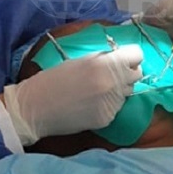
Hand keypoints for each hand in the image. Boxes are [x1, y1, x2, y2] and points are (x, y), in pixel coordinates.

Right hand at [3, 45, 143, 145]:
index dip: (130, 57)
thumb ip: (103, 59)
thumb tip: (119, 59)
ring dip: (118, 90)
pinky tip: (90, 105)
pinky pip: (116, 108)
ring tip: (96, 91)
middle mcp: (113, 83)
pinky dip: (108, 105)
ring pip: (127, 92)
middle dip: (126, 73)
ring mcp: (111, 103)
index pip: (137, 55)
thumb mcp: (80, 61)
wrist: (35, 108)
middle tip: (110, 75)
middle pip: (136, 75)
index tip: (122, 60)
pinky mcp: (107, 118)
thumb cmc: (54, 79)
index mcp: (105, 64)